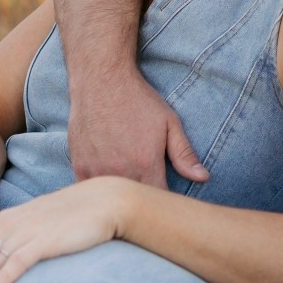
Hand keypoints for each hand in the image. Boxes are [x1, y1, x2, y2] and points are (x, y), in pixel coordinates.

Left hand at [0, 179, 137, 282]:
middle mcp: (9, 225)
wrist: (102, 202)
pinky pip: (15, 262)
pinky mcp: (43, 241)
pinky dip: (0, 280)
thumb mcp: (35, 224)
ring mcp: (25, 232)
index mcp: (4, 220)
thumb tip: (4, 263)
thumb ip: (17, 239)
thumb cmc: (71, 217)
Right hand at [67, 65, 207, 189]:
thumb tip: (203, 178)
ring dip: (121, 196)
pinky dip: (100, 191)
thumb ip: (185, 154)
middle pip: (136, 202)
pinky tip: (108, 179)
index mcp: (146, 164)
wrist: (101, 80)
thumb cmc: (138, 100)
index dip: (164, 201)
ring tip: (128, 184)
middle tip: (149, 188)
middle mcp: (121, 172)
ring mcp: (97, 170)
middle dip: (144, 201)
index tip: (166, 194)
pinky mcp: (80, 166)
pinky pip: (90, 190)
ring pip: (112, 199)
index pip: (160, 200)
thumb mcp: (169, 123)